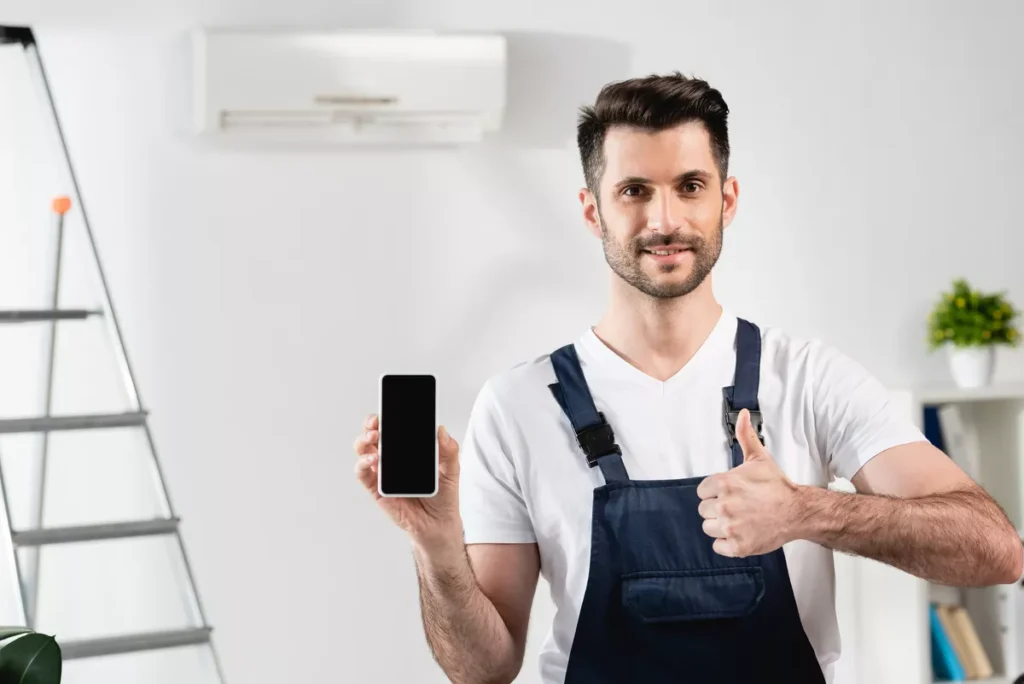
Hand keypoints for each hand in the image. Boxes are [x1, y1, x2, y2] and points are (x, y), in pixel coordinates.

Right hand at [354, 413, 463, 553]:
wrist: (439, 524)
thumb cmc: (442, 497)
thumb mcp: (451, 470)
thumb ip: (449, 451)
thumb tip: (442, 431)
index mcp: (407, 451)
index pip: (393, 429)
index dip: (386, 417)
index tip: (388, 407)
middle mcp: (391, 459)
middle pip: (373, 436)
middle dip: (370, 425)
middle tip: (376, 422)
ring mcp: (381, 474)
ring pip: (364, 451)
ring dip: (364, 441)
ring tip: (374, 438)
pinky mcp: (376, 489)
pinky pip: (362, 474)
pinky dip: (362, 464)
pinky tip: (372, 461)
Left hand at [696, 409, 801, 556]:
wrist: (797, 511)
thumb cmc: (777, 486)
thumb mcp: (759, 458)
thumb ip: (746, 436)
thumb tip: (743, 414)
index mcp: (724, 483)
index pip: (702, 492)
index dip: (714, 493)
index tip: (729, 494)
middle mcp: (724, 506)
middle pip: (704, 511)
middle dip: (717, 509)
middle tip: (737, 507)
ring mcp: (730, 527)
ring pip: (709, 528)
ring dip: (721, 526)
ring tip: (740, 520)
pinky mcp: (737, 546)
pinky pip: (718, 546)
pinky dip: (727, 543)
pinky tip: (741, 533)